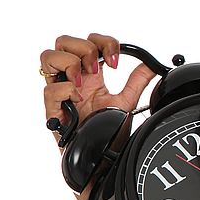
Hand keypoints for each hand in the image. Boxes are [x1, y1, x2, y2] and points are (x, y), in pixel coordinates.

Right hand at [40, 33, 156, 135]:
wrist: (100, 158)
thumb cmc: (106, 131)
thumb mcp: (126, 102)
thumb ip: (137, 82)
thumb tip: (151, 65)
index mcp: (89, 75)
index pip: (88, 41)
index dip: (102, 43)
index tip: (115, 61)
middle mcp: (72, 79)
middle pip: (64, 41)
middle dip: (84, 48)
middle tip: (98, 69)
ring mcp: (60, 93)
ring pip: (48, 57)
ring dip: (70, 63)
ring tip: (84, 82)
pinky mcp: (53, 110)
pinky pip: (50, 89)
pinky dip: (66, 89)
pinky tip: (78, 100)